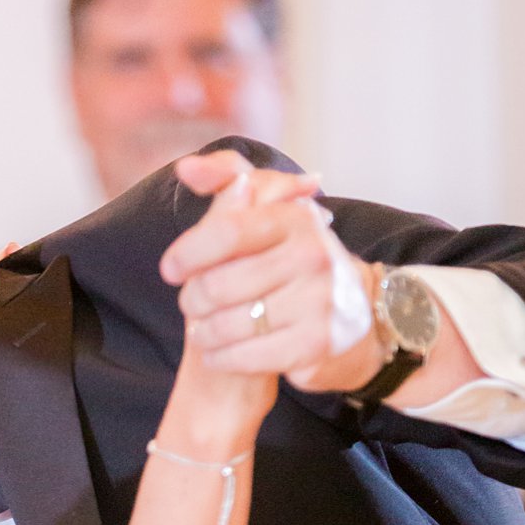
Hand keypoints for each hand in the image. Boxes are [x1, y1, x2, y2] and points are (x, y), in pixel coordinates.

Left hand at [164, 152, 384, 395]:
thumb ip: (226, 181)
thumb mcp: (269, 211)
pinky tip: (217, 351)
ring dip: (203, 331)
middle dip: (192, 299)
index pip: (226, 232)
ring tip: (204, 328)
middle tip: (193, 304)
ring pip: (226, 324)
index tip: (171, 269)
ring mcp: (318, 301)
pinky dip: (219, 356)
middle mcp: (312, 256)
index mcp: (295, 219)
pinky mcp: (314, 344)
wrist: (353, 312)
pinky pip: (243, 356)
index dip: (187, 253)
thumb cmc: (293, 259)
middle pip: (218, 285)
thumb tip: (187, 168)